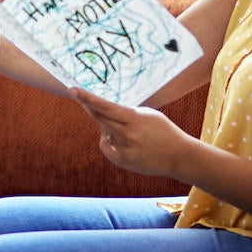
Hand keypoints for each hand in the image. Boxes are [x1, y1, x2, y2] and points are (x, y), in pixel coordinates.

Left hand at [68, 87, 198, 179]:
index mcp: (134, 120)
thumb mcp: (147, 115)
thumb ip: (126, 112)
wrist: (179, 157)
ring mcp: (123, 150)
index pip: (105, 106)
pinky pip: (106, 147)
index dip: (88, 98)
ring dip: (109, 127)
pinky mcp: (122, 162)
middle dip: (89, 107)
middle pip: (99, 119)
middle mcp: (126, 135)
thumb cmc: (164, 131)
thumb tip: (104, 112)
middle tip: (80, 97)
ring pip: (104, 133)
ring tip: (130, 130)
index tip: (73, 90)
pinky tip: (124, 142)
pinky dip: (110, 141)